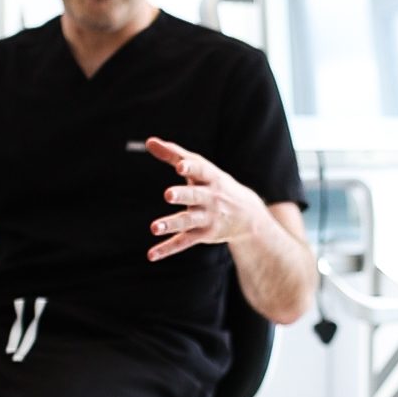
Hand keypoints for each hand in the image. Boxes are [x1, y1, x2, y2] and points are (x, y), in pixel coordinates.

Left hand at [145, 137, 268, 260]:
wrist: (248, 215)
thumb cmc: (215, 184)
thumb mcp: (201, 168)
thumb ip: (174, 154)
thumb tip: (150, 141)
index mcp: (210, 178)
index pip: (201, 171)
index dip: (191, 169)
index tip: (180, 166)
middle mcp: (210, 198)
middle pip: (195, 196)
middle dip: (183, 195)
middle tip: (168, 194)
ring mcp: (207, 218)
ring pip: (187, 221)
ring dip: (171, 224)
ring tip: (154, 227)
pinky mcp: (203, 235)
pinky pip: (184, 242)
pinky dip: (168, 249)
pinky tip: (152, 254)